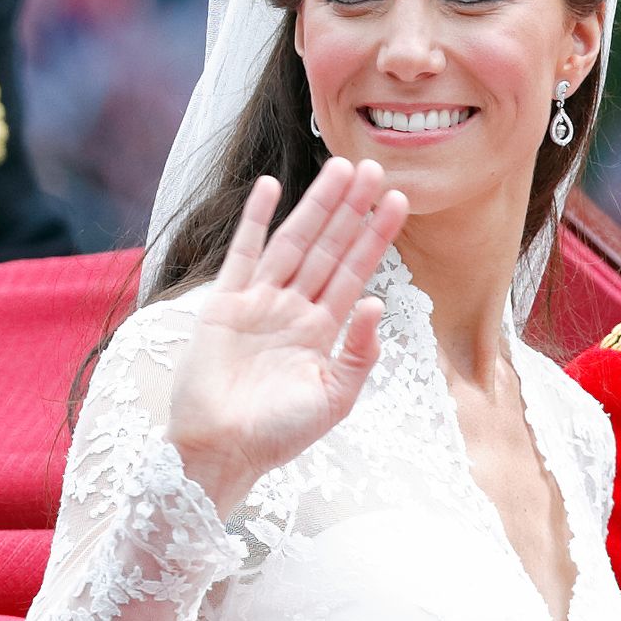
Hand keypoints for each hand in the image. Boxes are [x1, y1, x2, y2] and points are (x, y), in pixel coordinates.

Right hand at [168, 158, 408, 513]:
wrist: (221, 453)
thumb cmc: (278, 435)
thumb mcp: (335, 398)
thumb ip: (359, 353)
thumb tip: (376, 302)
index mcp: (323, 330)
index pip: (356, 271)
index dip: (376, 236)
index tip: (399, 201)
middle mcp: (294, 309)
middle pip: (329, 246)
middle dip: (352, 209)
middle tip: (374, 167)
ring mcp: (259, 303)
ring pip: (295, 242)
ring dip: (317, 205)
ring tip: (340, 168)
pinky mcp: (224, 304)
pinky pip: (244, 254)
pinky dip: (256, 220)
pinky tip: (271, 187)